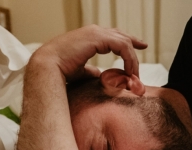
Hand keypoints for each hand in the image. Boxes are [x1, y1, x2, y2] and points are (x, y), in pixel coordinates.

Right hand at [31, 25, 147, 81]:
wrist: (47, 67)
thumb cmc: (59, 71)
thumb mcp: (79, 71)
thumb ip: (90, 71)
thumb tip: (98, 75)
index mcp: (88, 38)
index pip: (111, 36)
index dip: (125, 42)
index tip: (136, 46)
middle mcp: (93, 32)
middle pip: (120, 34)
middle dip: (133, 41)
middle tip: (144, 46)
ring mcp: (95, 33)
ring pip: (124, 41)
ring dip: (132, 59)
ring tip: (135, 75)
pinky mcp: (98, 38)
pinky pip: (122, 46)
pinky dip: (129, 59)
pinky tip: (130, 72)